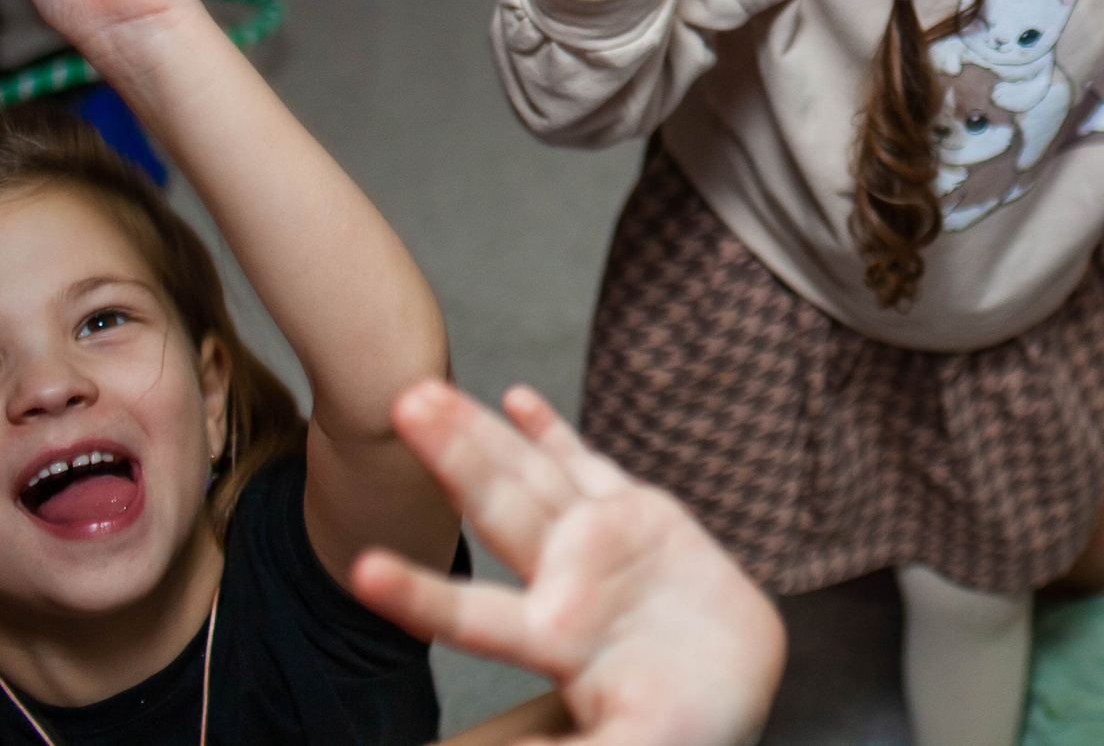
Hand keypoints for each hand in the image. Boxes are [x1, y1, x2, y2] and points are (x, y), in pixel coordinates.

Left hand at [353, 382, 782, 745]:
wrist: (739, 685)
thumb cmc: (692, 728)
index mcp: (558, 641)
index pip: (474, 618)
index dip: (422, 595)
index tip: (364, 569)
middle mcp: (566, 580)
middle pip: (499, 509)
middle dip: (452, 457)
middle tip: (402, 403)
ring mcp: (598, 540)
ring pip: (530, 475)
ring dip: (481, 431)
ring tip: (426, 390)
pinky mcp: (636, 515)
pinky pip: (586, 465)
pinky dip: (551, 431)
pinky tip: (514, 398)